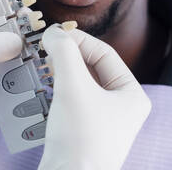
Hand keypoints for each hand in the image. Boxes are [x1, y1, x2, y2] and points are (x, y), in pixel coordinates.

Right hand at [38, 24, 150, 169]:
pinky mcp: (83, 131)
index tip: (53, 36)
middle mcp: (120, 107)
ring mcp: (102, 121)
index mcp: (131, 95)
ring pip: (78, 83)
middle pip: (91, 67)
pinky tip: (41, 87)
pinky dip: (55, 90)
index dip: (78, 41)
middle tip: (44, 49)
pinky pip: (69, 100)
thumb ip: (64, 52)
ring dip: (58, 72)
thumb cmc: (80, 139)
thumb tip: (54, 32)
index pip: (104, 53)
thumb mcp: (72, 86)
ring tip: (40, 65)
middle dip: (66, 57)